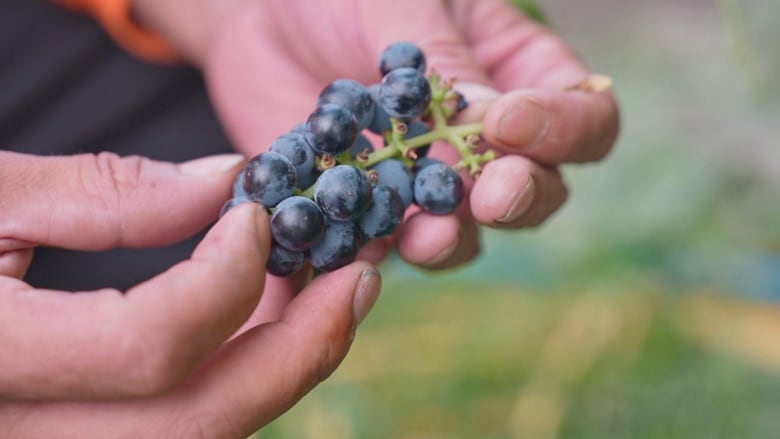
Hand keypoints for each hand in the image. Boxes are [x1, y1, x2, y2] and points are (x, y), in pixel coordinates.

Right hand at [0, 151, 380, 436]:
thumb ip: (105, 194)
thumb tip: (228, 183)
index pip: (148, 348)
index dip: (225, 278)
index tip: (256, 210)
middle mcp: (17, 436)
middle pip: (196, 424)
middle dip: (298, 351)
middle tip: (359, 280)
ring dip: (279, 372)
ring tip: (331, 301)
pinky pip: (172, 432)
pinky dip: (233, 386)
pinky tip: (266, 330)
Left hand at [134, 0, 619, 269]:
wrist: (260, 15)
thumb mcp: (401, 2)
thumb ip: (445, 62)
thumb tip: (486, 121)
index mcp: (517, 75)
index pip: (582, 118)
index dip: (563, 130)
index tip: (508, 123)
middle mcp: (483, 140)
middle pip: (538, 190)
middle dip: (520, 196)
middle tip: (492, 194)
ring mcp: (429, 182)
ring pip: (468, 232)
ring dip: (453, 238)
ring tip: (429, 234)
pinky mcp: (374, 210)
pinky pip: (388, 243)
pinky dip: (377, 249)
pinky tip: (357, 245)